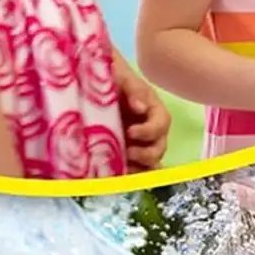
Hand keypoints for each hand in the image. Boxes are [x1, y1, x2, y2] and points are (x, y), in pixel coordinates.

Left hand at [114, 54, 170, 170]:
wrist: (92, 82)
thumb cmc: (112, 77)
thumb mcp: (123, 78)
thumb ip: (134, 90)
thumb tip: (140, 108)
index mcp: (154, 112)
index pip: (161, 125)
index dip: (149, 131)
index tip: (131, 132)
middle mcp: (150, 131)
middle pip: (159, 148)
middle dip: (146, 154)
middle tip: (127, 153)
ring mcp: (139, 144)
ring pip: (149, 162)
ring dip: (139, 167)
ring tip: (123, 168)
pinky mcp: (125, 154)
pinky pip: (134, 169)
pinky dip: (130, 174)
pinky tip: (118, 176)